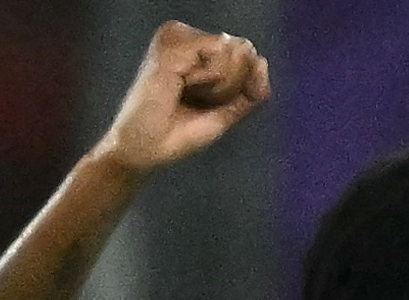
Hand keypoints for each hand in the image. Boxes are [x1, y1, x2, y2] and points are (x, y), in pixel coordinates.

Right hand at [91, 21, 270, 177]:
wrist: (146, 151)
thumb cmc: (178, 135)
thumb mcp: (226, 114)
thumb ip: (251, 92)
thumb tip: (262, 60)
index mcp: (200, 54)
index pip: (246, 56)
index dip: (243, 86)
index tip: (212, 106)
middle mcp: (188, 40)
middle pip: (241, 51)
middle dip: (230, 85)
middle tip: (195, 101)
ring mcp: (177, 40)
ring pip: (230, 50)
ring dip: (219, 84)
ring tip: (187, 94)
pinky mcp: (171, 44)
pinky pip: (216, 52)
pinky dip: (210, 78)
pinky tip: (185, 86)